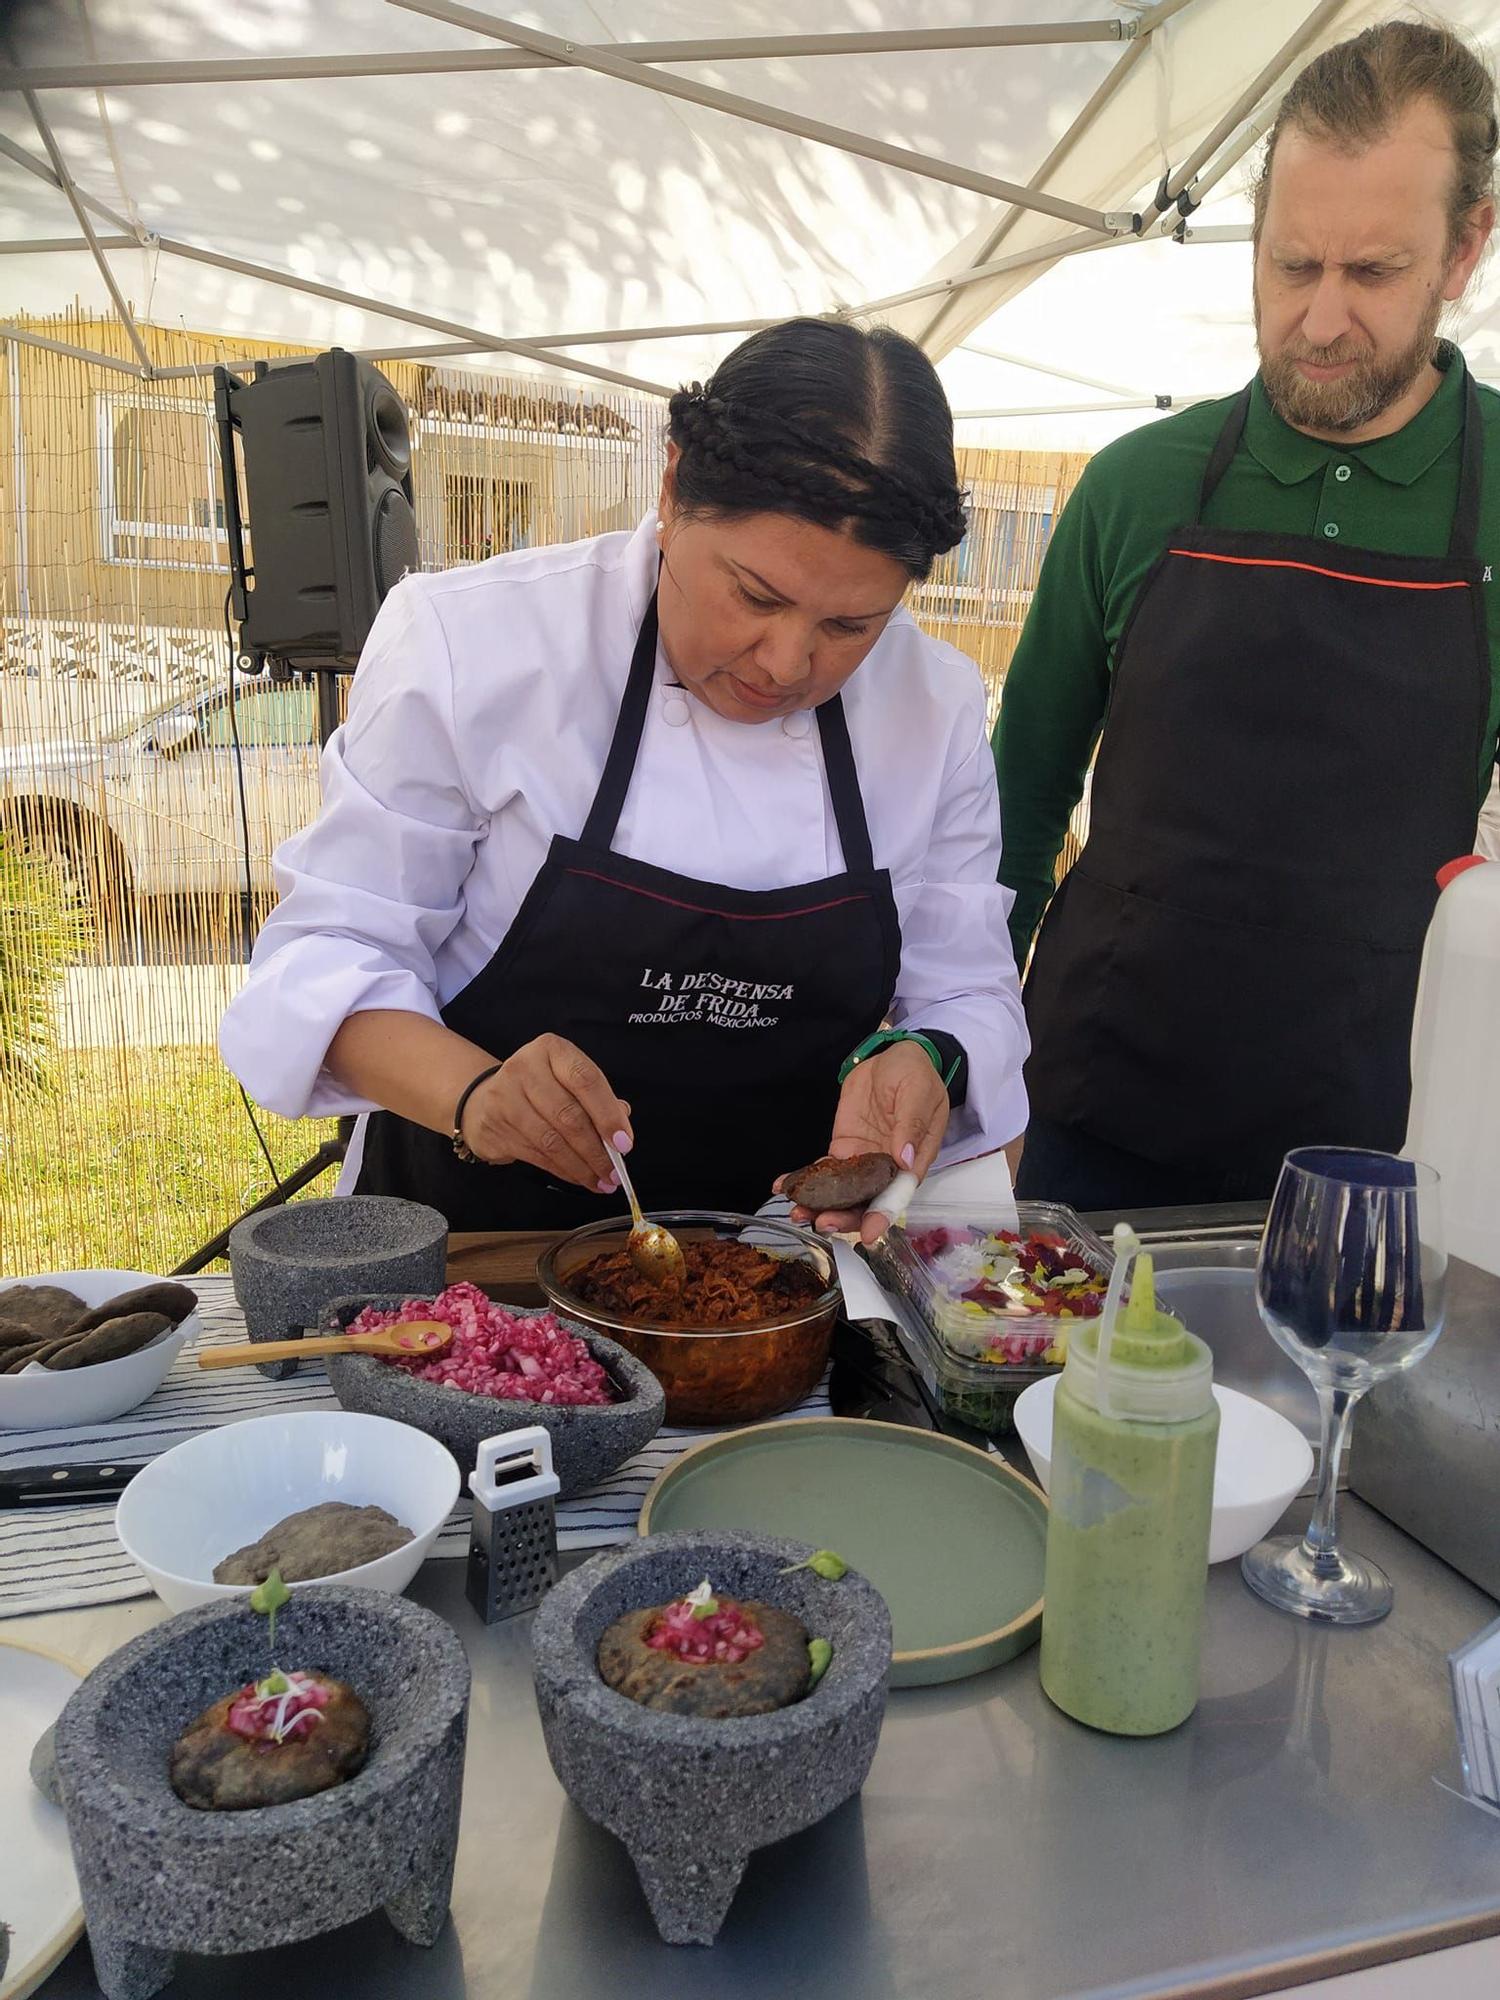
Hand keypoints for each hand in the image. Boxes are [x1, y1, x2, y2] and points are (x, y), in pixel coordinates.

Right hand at [459, 1035, 630, 1191]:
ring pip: (553, 1141)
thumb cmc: (538, 1088)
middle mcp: (525, 1069)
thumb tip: (621, 1128)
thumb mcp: (567, 1080)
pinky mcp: (495, 1127)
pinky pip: (538, 1156)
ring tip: (602, 1180)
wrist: (482, 1098)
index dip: (608, 1114)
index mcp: (551, 1050)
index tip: (624, 1142)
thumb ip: (597, 1099)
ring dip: (582, 1167)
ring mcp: (505, 1098)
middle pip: (569, 1115)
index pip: (585, 1080)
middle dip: (597, 1150)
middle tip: (615, 1171)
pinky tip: (580, 1177)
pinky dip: (564, 1171)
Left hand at [783, 1042, 948, 1245]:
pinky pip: (825, 1169)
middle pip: (866, 1200)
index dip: (883, 1215)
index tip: (868, 1234)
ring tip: (797, 1212)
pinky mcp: (844, 1148)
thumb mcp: (918, 1093)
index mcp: (912, 1160)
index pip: (898, 1194)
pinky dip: (805, 1180)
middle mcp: (887, 1167)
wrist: (893, 1057)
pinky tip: (784, 1186)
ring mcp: (863, 1160)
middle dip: (844, 1216)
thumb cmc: (916, 1075)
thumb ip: (911, 1125)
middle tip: (821, 1221)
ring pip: (843, 1191)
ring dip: (821, 1205)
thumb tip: (904, 1158)